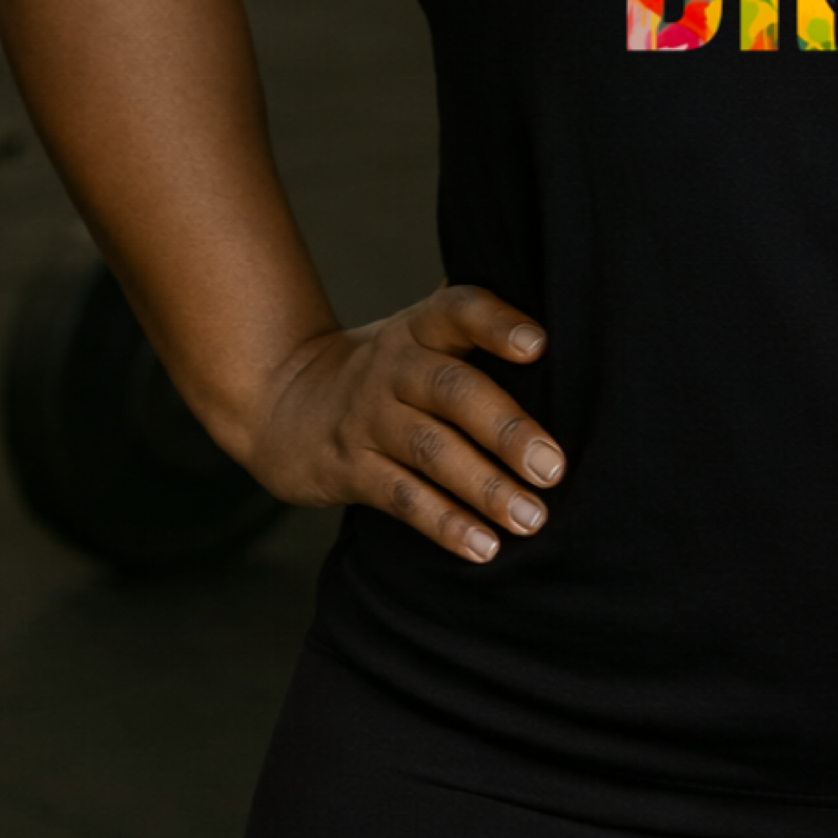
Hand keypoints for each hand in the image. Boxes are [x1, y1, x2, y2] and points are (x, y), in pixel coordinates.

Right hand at [230, 283, 564, 563]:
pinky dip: (445, 524)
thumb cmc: (386, 369)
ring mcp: (369, 420)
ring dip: (484, 488)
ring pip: (431, 452)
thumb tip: (555, 290)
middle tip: (552, 467)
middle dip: (506, 429)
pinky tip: (484, 547)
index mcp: (421, 329)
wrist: (282, 402)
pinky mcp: (350, 469)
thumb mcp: (419, 331)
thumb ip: (476, 317)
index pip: (459, 311)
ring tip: (531, 518)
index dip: (497, 324)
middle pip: (454, 391)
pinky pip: (402, 497)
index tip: (540, 345)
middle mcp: (394, 369)